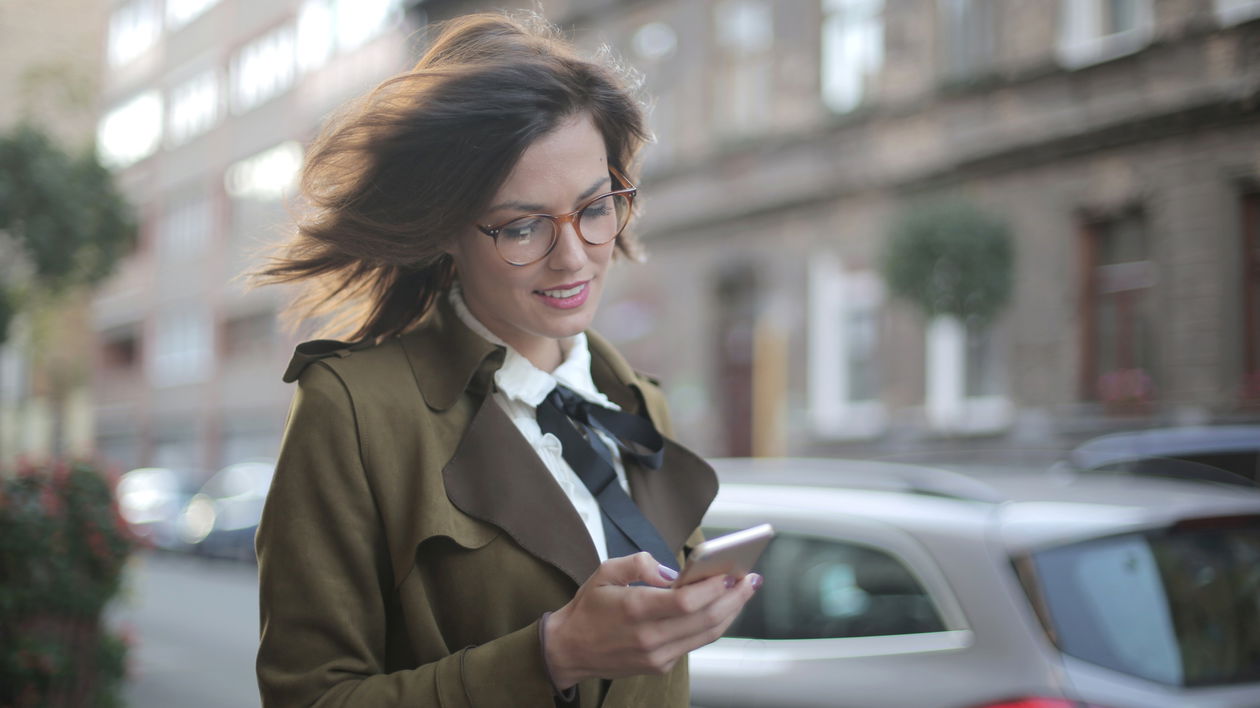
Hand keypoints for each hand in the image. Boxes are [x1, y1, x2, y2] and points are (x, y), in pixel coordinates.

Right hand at [542, 551, 761, 689]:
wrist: (570, 649)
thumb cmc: (588, 608)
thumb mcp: (605, 572)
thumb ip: (639, 564)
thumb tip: (673, 572)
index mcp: (635, 610)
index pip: (686, 601)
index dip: (713, 588)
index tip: (729, 573)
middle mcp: (649, 637)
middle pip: (705, 619)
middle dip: (734, 598)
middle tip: (750, 579)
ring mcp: (657, 655)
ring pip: (706, 634)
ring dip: (730, 612)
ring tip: (744, 592)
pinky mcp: (661, 665)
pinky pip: (695, 643)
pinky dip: (712, 625)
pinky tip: (721, 608)